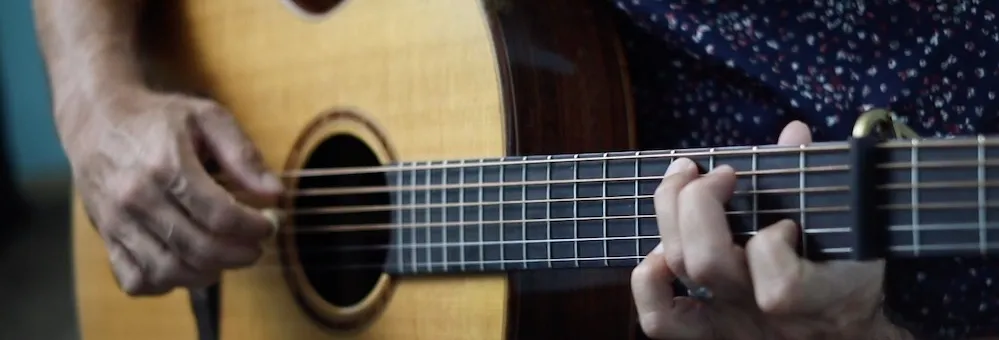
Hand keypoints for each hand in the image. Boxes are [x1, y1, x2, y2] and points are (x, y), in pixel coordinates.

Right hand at [62, 87, 282, 295]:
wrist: (97, 120)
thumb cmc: (159, 119)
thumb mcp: (208, 119)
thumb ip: (244, 156)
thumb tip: (275, 194)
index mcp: (165, 165)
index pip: (220, 216)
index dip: (254, 228)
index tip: (269, 225)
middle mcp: (136, 198)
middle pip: (198, 248)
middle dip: (239, 254)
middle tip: (256, 247)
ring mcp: (117, 222)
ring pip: (169, 271)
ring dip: (209, 272)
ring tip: (227, 256)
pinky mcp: (106, 237)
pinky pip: (136, 280)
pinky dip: (167, 283)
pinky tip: (187, 264)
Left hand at [632, 121, 912, 338]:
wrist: (845, 338)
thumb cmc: (847, 278)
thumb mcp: (853, 233)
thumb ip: (819, 182)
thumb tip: (794, 132)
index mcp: (816, 299)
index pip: (780, 286)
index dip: (773, 242)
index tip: (788, 221)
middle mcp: (764, 318)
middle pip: (707, 262)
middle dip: (701, 200)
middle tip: (719, 173)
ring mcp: (729, 327)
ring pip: (679, 271)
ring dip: (671, 217)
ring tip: (683, 185)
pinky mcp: (703, 335)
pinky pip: (659, 319)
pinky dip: (649, 279)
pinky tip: (663, 248)